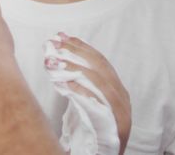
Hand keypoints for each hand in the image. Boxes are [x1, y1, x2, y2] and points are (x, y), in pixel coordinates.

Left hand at [50, 34, 130, 154]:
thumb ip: (77, 85)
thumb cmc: (87, 138)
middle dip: (75, 53)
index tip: (61, 36)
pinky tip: (60, 83)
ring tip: (51, 62)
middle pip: (100, 68)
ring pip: (98, 82)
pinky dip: (77, 90)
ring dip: (72, 69)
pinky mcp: (113, 128)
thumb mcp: (83, 106)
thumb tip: (58, 58)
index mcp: (118, 93)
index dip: (81, 47)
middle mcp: (123, 101)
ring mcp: (120, 114)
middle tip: (53, 43)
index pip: (101, 62)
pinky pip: (96, 103)